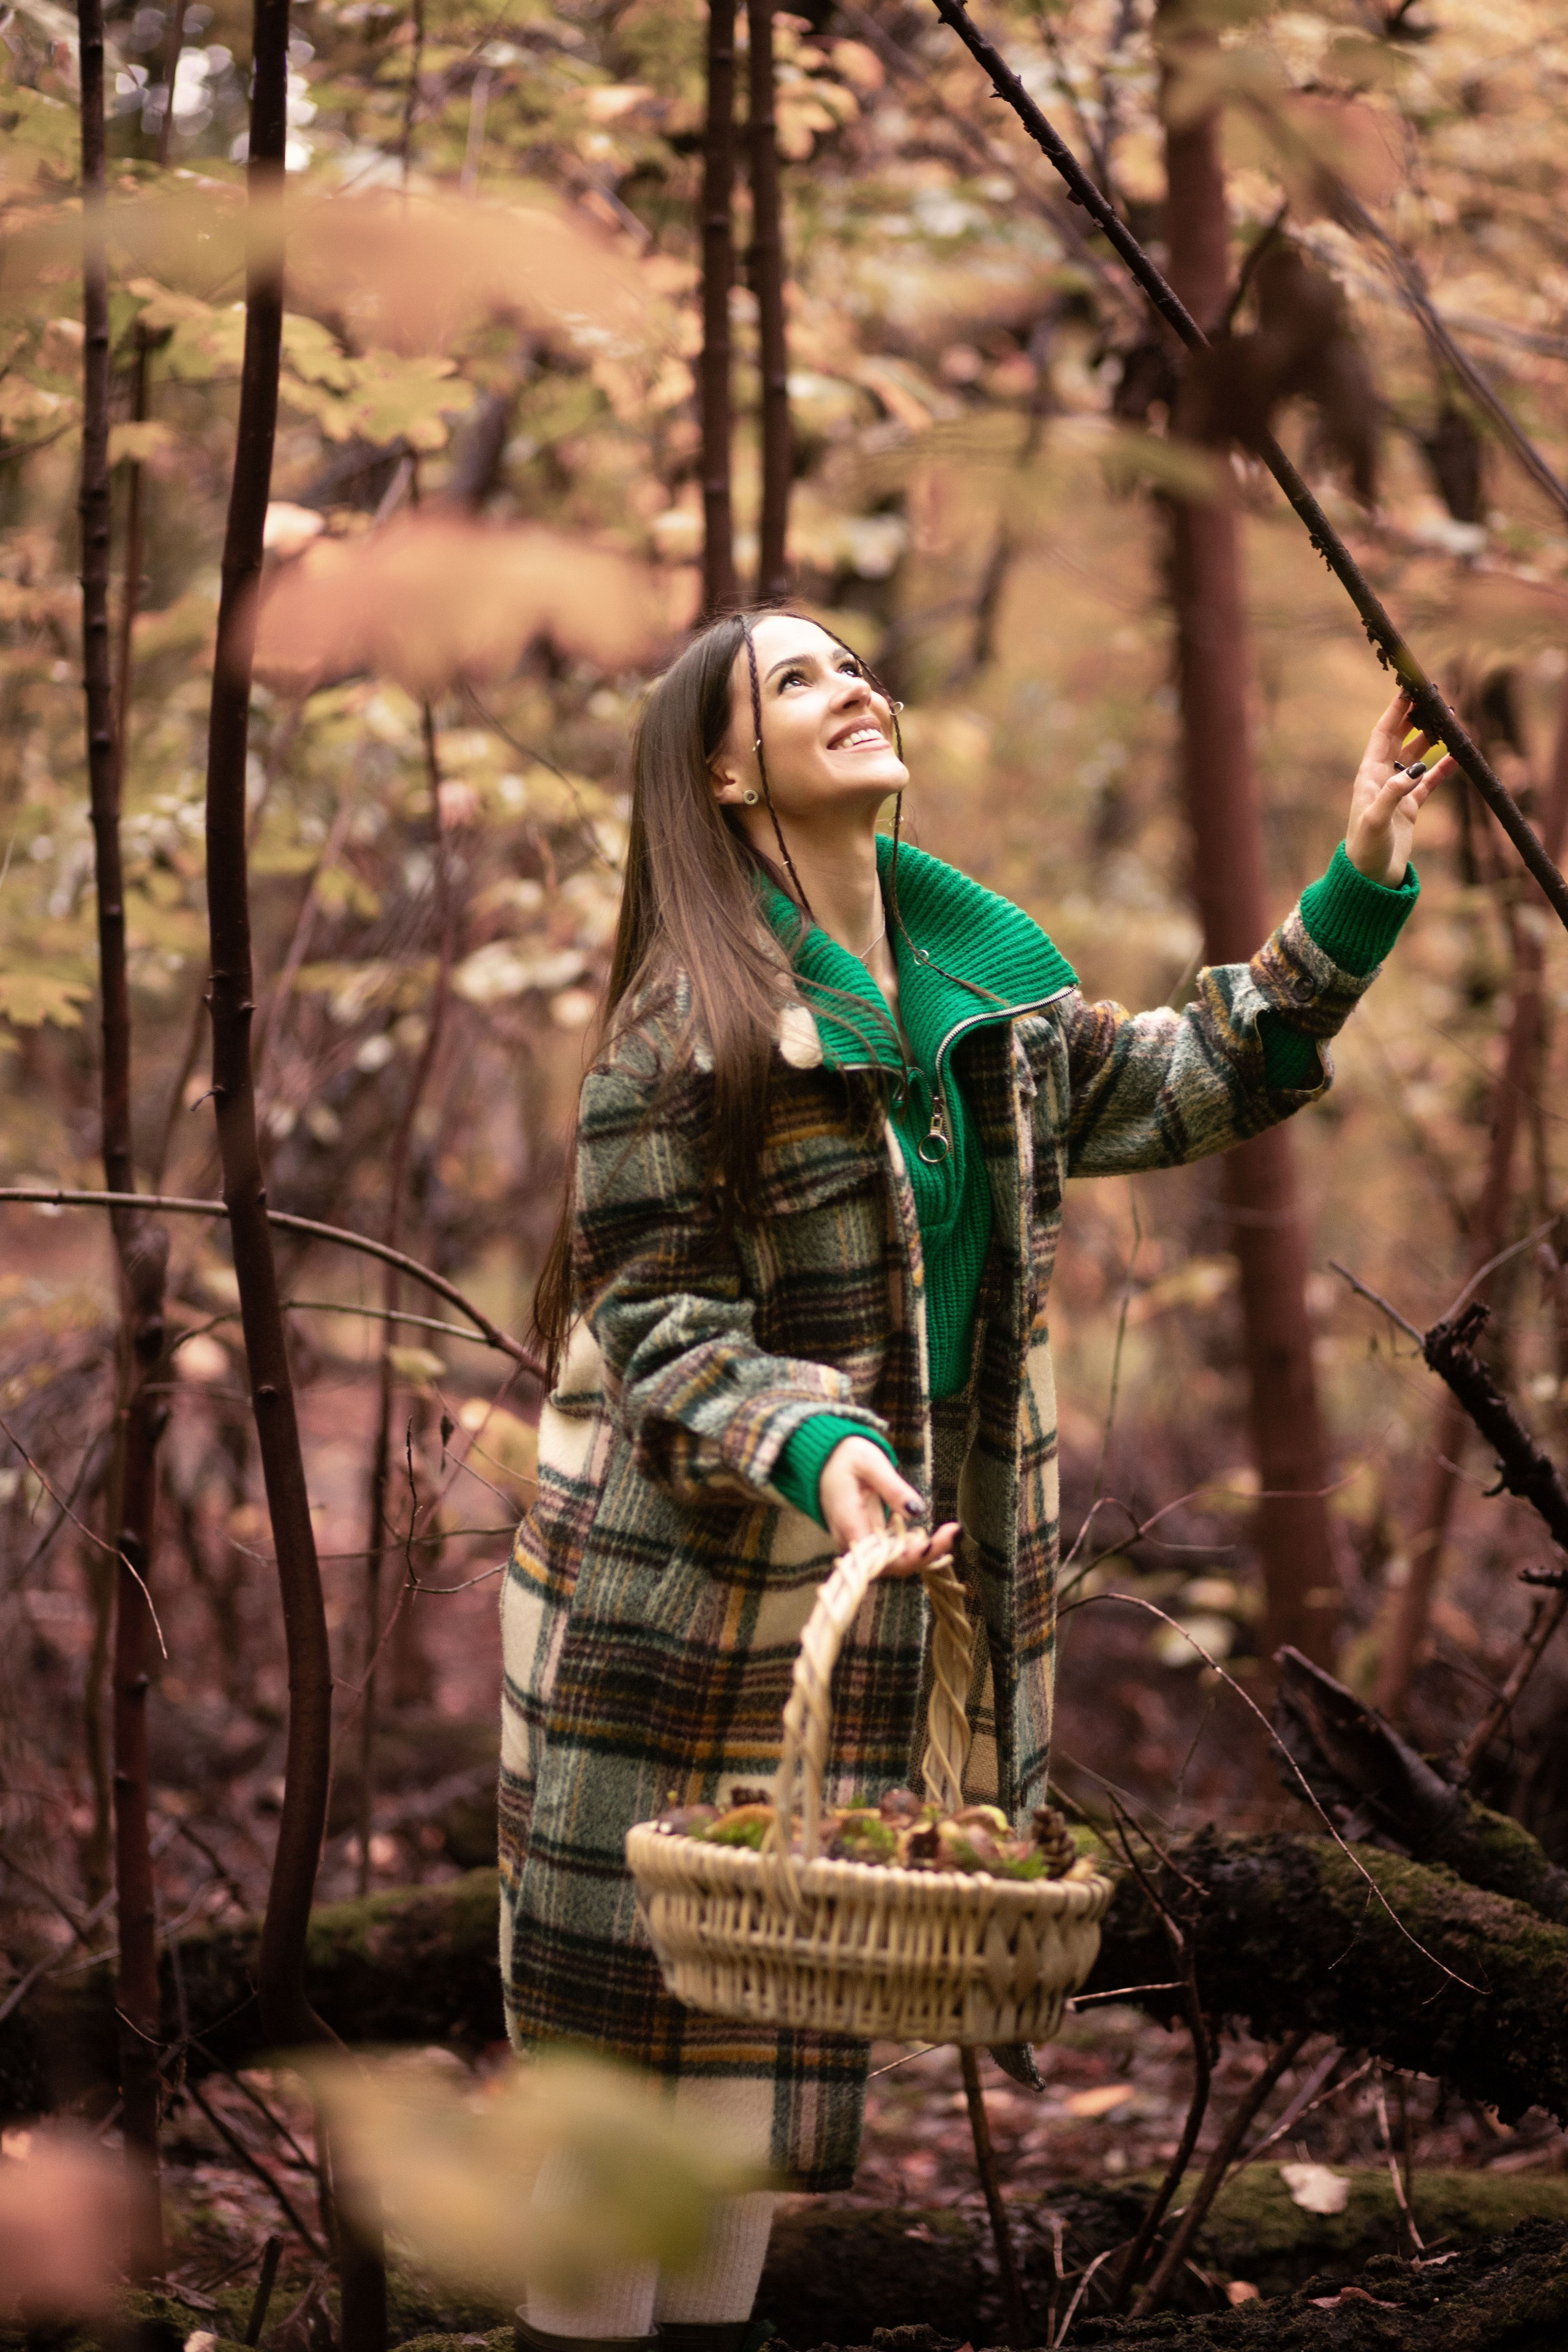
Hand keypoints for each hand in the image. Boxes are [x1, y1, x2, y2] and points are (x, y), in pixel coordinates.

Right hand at [817, 1437, 958, 1576]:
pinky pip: (891, 1554)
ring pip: (892, 1563)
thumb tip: (917, 1511)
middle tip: (953, 1532)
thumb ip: (892, 1487)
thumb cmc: (845, 1456)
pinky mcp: (866, 1539)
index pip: (881, 1557)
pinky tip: (935, 1539)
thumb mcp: (869, 1462)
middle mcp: (851, 1540)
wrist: (824, 1458)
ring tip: (949, 1534)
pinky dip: (914, 1549)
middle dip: (925, 1555)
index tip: (939, 1540)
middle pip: (890, 1565)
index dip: (912, 1556)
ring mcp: (858, 1543)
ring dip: (923, 1553)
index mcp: (849, 1522)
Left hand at [1344, 691, 1453, 884]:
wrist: (1370, 879)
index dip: (1396, 711)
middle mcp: (1382, 779)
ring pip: (1417, 757)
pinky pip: (1429, 781)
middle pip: (1401, 739)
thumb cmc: (1366, 850)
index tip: (1409, 689)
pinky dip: (1443, 769)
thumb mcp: (1376, 821)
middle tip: (1436, 700)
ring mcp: (1398, 791)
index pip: (1383, 734)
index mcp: (1368, 775)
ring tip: (1451, 722)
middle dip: (1417, 718)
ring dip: (1432, 740)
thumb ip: (1391, 795)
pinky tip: (1459, 757)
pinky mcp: (1410, 807)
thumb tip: (1412, 770)